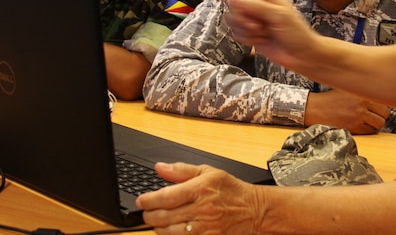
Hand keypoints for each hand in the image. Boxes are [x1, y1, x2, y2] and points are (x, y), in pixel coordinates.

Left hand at [136, 162, 260, 234]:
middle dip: (149, 215)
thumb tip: (160, 167)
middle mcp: (202, 209)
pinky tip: (171, 231)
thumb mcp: (209, 172)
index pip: (166, 196)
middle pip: (164, 217)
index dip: (148, 200)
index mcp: (200, 189)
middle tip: (146, 212)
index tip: (142, 200)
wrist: (253, 210)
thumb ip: (182, 170)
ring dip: (158, 228)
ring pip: (170, 232)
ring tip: (157, 222)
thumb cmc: (231, 190)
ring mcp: (205, 227)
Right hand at [211, 0, 318, 71]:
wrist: (302, 55)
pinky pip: (237, 34)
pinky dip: (247, 39)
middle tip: (259, 26)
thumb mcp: (278, 16)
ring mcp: (253, 20)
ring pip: (233, 20)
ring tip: (262, 34)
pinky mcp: (250, 33)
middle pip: (234, 5)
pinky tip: (261, 41)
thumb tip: (234, 0)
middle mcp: (258, 5)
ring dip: (246, 30)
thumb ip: (256, 7)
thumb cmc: (296, 33)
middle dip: (243, 18)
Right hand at [305, 89, 389, 133]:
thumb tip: (383, 95)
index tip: (376, 109)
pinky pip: (369, 131)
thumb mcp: (349, 88)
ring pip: (379, 124)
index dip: (381, 108)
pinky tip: (358, 124)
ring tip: (366, 121)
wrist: (316, 108)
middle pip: (384, 115)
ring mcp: (358, 115)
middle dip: (379, 116)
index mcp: (362, 92)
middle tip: (371, 116)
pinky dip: (366, 130)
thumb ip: (365, 92)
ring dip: (374, 124)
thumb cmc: (332, 99)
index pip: (384, 103)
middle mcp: (362, 103)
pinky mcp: (353, 127)